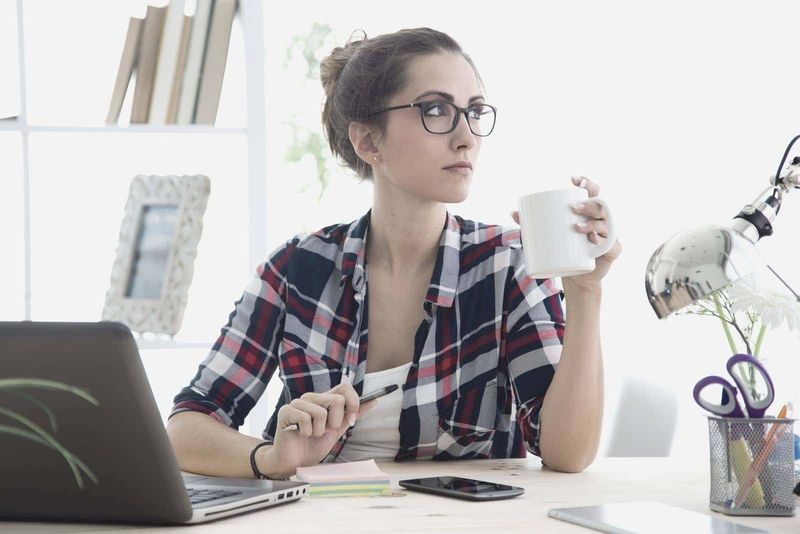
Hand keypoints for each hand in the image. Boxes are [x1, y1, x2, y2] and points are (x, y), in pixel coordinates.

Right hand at [261, 381, 376, 477]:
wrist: (293, 463)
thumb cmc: (312, 446)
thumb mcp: (337, 430)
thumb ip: (352, 415)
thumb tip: (374, 400)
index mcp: (324, 400)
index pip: (345, 387)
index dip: (353, 403)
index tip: (351, 421)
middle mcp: (311, 398)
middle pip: (337, 400)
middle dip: (336, 422)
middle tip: (324, 432)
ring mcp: (297, 403)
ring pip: (321, 412)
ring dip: (318, 431)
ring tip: (309, 435)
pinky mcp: (286, 411)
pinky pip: (305, 418)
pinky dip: (306, 432)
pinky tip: (299, 435)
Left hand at [511, 175, 621, 291]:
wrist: (577, 278)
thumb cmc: (564, 252)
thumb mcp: (549, 237)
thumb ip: (533, 225)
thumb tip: (512, 213)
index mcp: (590, 212)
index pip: (593, 192)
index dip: (587, 182)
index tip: (573, 179)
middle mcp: (603, 221)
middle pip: (602, 206)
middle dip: (589, 204)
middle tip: (572, 208)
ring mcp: (609, 236)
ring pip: (607, 224)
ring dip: (594, 224)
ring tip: (577, 227)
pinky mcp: (612, 252)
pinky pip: (613, 245)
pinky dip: (604, 243)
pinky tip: (595, 242)